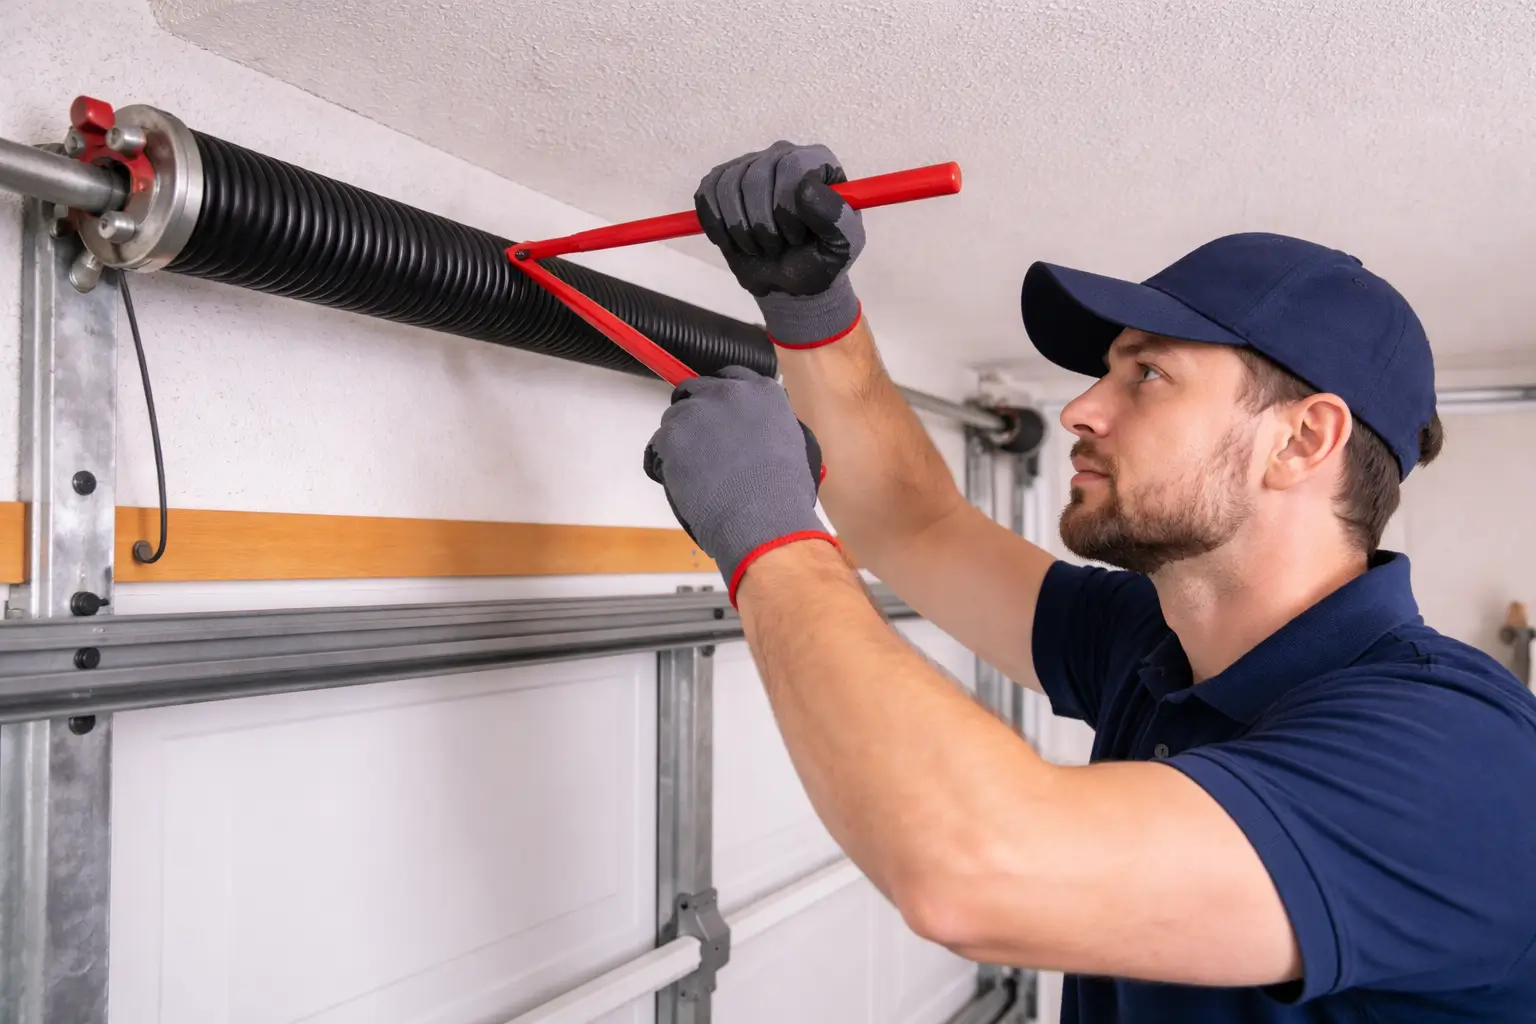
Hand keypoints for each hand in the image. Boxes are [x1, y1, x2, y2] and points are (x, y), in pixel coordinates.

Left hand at [644, 366, 836, 601]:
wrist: (762, 518)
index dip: (720, 401)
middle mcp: (729, 391)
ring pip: (674, 419)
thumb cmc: (784, 493)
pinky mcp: (672, 434)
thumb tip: (752, 433)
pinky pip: (657, 446)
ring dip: (680, 441)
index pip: (730, 379)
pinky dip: (664, 464)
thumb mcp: (791, 444)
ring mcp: (697, 411)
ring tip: (695, 475)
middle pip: (696, 391)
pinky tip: (683, 484)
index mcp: (763, 391)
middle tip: (701, 447)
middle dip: (696, 416)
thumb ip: (766, 426)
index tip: (719, 418)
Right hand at [695, 141, 865, 347]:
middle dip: (762, 224)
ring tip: (756, 246)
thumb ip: (836, 217)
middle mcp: (783, 155)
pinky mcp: (722, 182)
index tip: (796, 237)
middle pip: (756, 176)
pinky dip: (715, 224)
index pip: (792, 167)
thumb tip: (805, 187)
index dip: (787, 209)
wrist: (789, 281)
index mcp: (817, 163)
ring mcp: (750, 165)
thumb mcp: (842, 246)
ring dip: (739, 228)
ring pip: (728, 186)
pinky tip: (731, 241)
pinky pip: (706, 193)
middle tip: (774, 247)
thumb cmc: (819, 260)